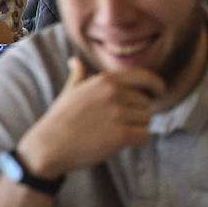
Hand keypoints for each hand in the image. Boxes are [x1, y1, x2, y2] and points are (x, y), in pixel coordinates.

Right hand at [19, 57, 164, 178]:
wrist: (49, 146)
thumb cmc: (61, 119)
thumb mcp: (70, 91)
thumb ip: (79, 75)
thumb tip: (75, 60)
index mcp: (106, 80)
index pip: (146, 77)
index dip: (156, 86)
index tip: (158, 93)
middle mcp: (114, 93)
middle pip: (147, 103)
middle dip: (137, 113)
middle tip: (116, 122)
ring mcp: (118, 113)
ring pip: (147, 120)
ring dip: (136, 128)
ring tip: (113, 131)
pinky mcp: (121, 134)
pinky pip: (145, 135)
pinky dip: (137, 140)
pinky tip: (120, 142)